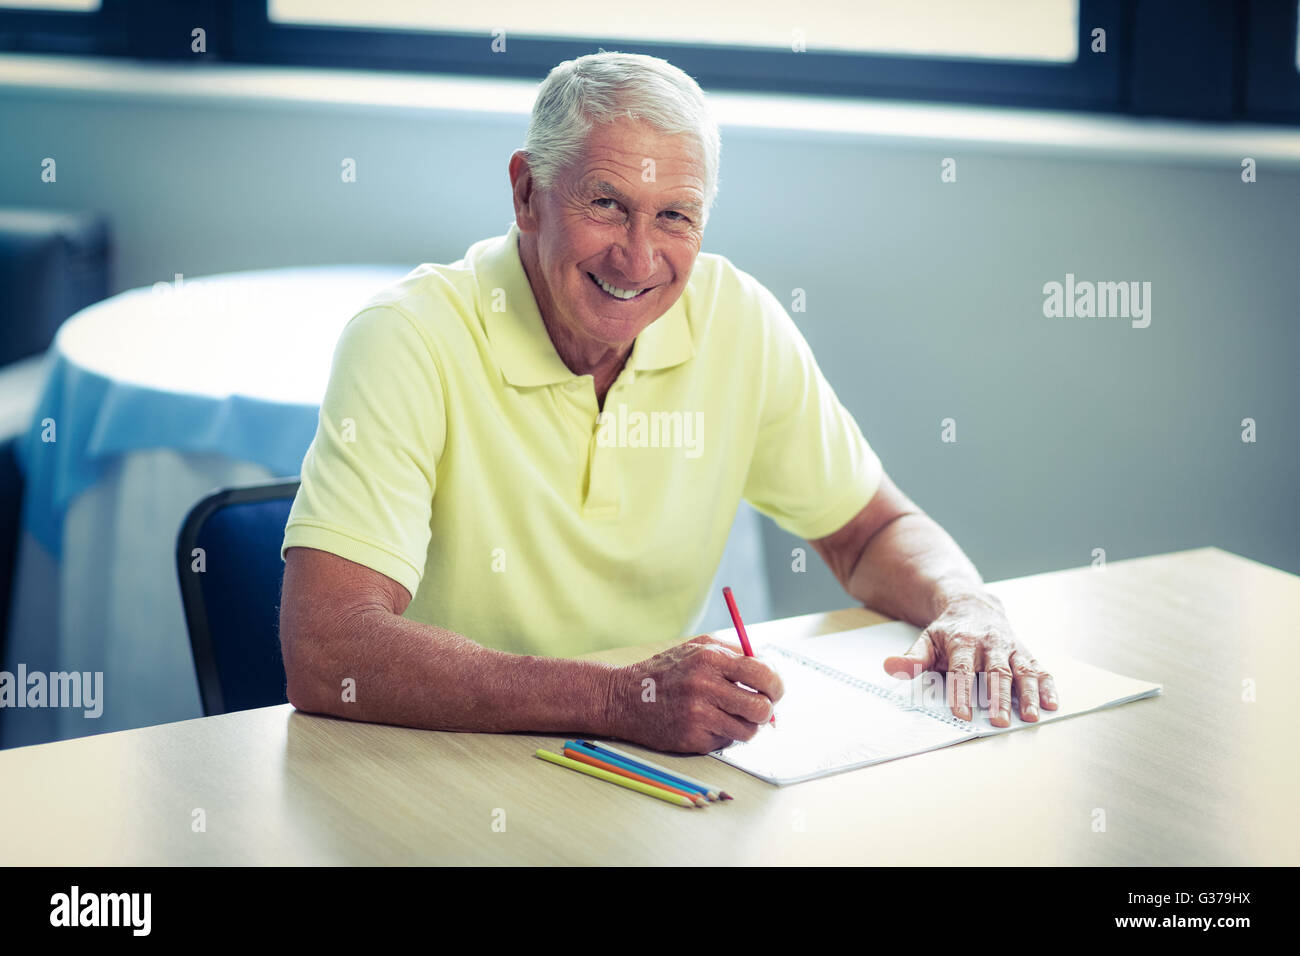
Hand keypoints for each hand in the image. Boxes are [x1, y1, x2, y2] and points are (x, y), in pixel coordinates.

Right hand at [606, 635, 784, 753]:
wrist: (624, 697)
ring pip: (749, 731)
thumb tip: (771, 671)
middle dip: (767, 711)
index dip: (776, 685)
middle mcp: (705, 686)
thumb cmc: (666, 672)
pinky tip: (708, 724)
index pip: (763, 674)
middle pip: (762, 708)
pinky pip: (727, 742)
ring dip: (747, 726)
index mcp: (710, 658)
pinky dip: (724, 735)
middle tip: (759, 709)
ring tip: (731, 716)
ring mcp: (698, 715)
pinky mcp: (692, 738)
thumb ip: (735, 654)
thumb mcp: (698, 648)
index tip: (773, 691)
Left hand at [883, 594, 1058, 726]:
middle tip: (998, 722)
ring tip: (1031, 717)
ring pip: (1022, 671)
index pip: (962, 670)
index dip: (961, 691)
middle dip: (997, 698)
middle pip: (995, 672)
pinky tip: (1052, 704)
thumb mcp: (926, 639)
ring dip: (1028, 695)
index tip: (962, 714)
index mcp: (963, 641)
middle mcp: (990, 643)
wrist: (973, 604)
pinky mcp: (1025, 653)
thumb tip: (889, 667)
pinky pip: (1040, 669)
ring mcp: (1011, 648)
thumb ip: (912, 658)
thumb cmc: (948, 631)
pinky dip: (1047, 687)